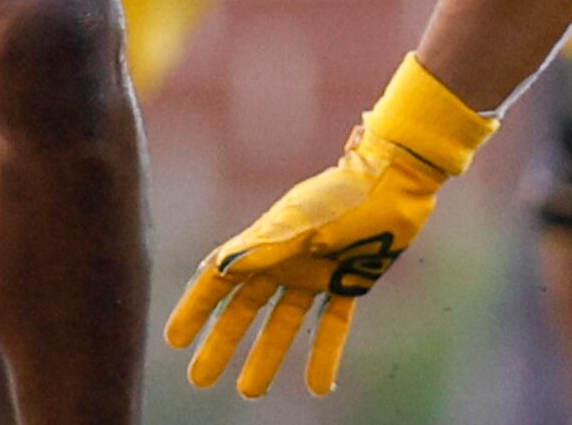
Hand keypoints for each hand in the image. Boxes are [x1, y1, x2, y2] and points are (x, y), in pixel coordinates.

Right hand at [166, 55, 495, 397]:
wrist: (396, 181)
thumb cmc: (346, 195)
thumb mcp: (305, 221)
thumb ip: (265, 246)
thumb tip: (220, 268)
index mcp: (267, 240)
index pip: (220, 279)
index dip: (196, 308)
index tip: (175, 340)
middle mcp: (285, 259)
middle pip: (244, 307)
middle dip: (222, 342)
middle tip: (200, 379)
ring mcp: (315, 272)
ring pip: (282, 322)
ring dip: (266, 355)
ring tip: (249, 391)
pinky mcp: (347, 282)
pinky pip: (330, 323)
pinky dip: (324, 353)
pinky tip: (319, 386)